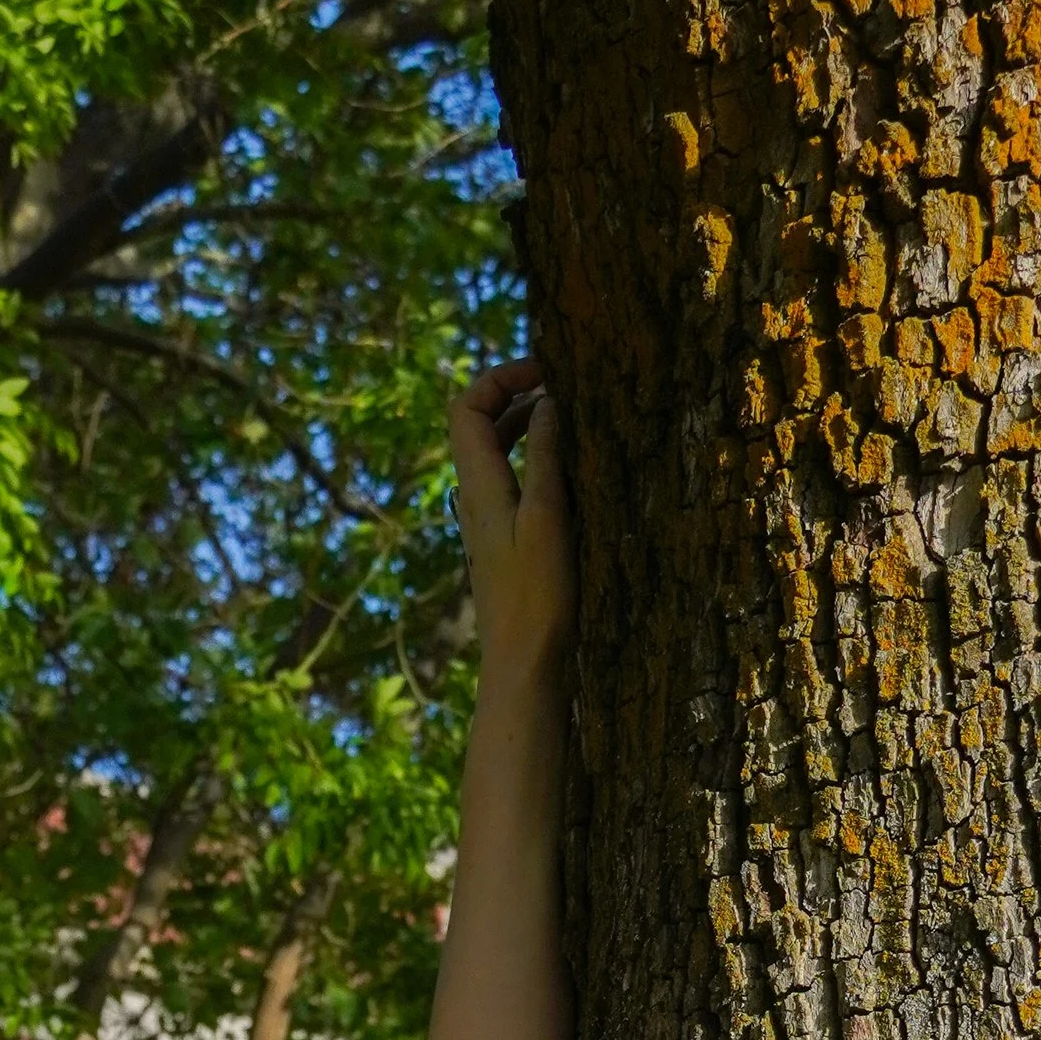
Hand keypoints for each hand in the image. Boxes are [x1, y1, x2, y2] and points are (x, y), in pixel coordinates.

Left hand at [449, 355, 574, 693]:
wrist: (524, 666)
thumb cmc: (537, 597)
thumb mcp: (547, 518)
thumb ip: (544, 457)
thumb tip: (545, 402)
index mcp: (478, 487)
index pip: (465, 408)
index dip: (499, 378)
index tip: (545, 373)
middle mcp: (475, 500)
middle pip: (479, 427)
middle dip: (517, 397)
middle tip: (566, 390)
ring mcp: (488, 522)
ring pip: (498, 456)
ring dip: (529, 429)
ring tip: (574, 421)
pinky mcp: (505, 543)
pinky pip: (514, 485)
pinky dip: (537, 464)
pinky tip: (573, 473)